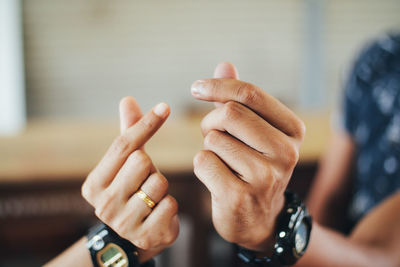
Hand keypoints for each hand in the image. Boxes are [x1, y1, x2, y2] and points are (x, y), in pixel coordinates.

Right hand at [81, 97, 178, 262]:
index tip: (165, 107)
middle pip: (142, 161)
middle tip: (144, 181)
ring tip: (150, 198)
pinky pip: (171, 204)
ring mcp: (124, 223)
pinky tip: (158, 213)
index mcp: (94, 184)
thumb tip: (127, 99)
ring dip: (161, 187)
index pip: (122, 146)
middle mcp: (104, 204)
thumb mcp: (125, 165)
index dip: (145, 124)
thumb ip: (128, 134)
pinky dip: (169, 205)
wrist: (136, 236)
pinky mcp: (146, 235)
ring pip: (159, 183)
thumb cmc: (130, 191)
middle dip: (150, 167)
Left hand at [191, 63, 304, 252]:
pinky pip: (203, 162)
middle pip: (230, 113)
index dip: (218, 86)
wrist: (258, 219)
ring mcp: (265, 177)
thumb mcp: (254, 132)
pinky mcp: (239, 197)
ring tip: (223, 161)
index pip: (250, 94)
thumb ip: (239, 99)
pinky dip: (202, 166)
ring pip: (213, 139)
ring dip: (208, 147)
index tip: (196, 88)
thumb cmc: (253, 166)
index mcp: (293, 130)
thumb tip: (224, 64)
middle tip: (213, 135)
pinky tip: (217, 179)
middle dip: (211, 122)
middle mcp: (286, 153)